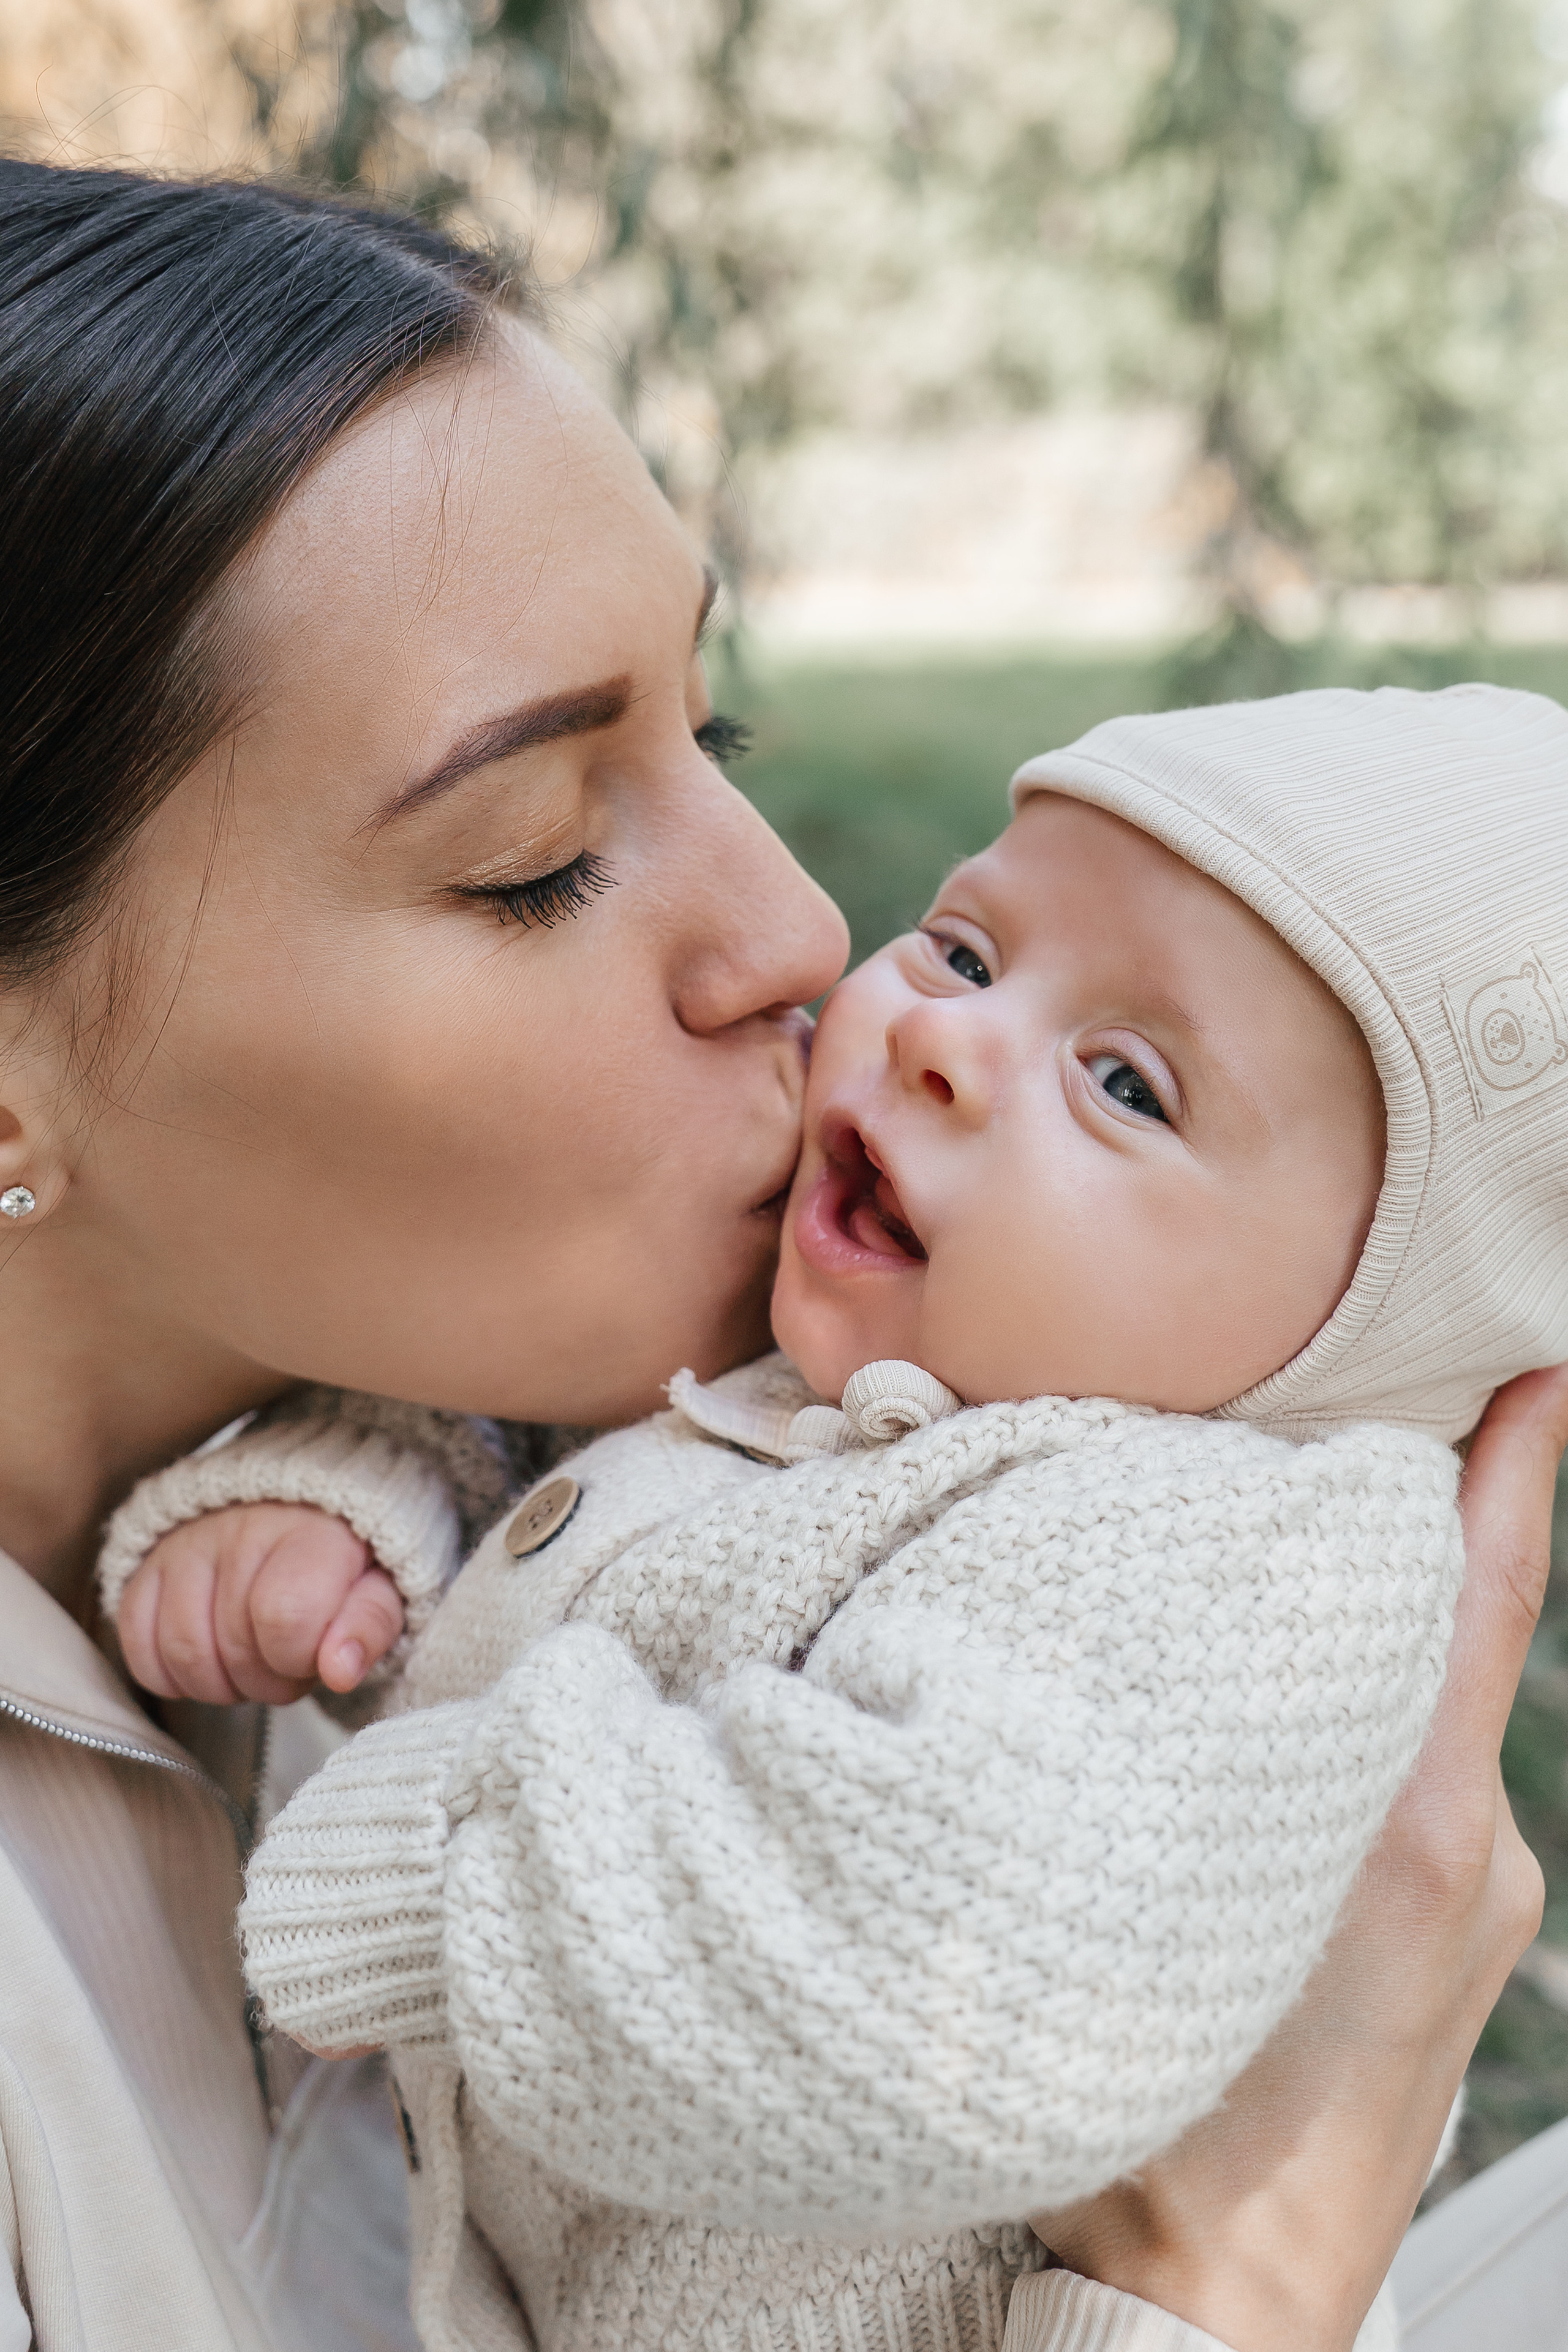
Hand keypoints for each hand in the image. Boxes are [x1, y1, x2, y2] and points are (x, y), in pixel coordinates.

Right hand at [117, 1502, 405, 1704]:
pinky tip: (209, 1658)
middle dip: (269, 1679)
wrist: (301, 1504)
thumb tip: (340, 1670)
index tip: (318, 1653)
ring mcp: (187, 1545)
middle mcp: (240, 1529)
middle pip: (234, 1647)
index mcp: (310, 1531)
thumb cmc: (348, 1559)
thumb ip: (370, 1626)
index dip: (300, 1659)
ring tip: (252, 1660)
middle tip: (289, 1661)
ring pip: (183, 1653)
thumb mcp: (384, 1587)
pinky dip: (172, 1675)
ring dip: (222, 1683)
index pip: (284, 1619)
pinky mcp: (148, 1566)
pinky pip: (139, 1648)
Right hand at [1031, 1364, 1567, 2351]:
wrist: (1223, 2296)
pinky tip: (1291, 1740)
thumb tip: (1241, 1626)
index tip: (1540, 1374)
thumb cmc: (1174, 2116)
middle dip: (1413, 1543)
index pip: (1484, 1599)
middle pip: (1454, 1642)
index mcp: (1414, 1822)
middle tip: (1351, 1442)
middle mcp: (1473, 1850)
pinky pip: (1429, 1791)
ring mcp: (1480, 1903)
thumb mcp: (1180, 1888)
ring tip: (1277, 1601)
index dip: (1518, 1475)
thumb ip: (1237, 1744)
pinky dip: (1377, 1735)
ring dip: (1378, 1649)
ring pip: (1433, 1717)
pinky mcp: (1463, 1946)